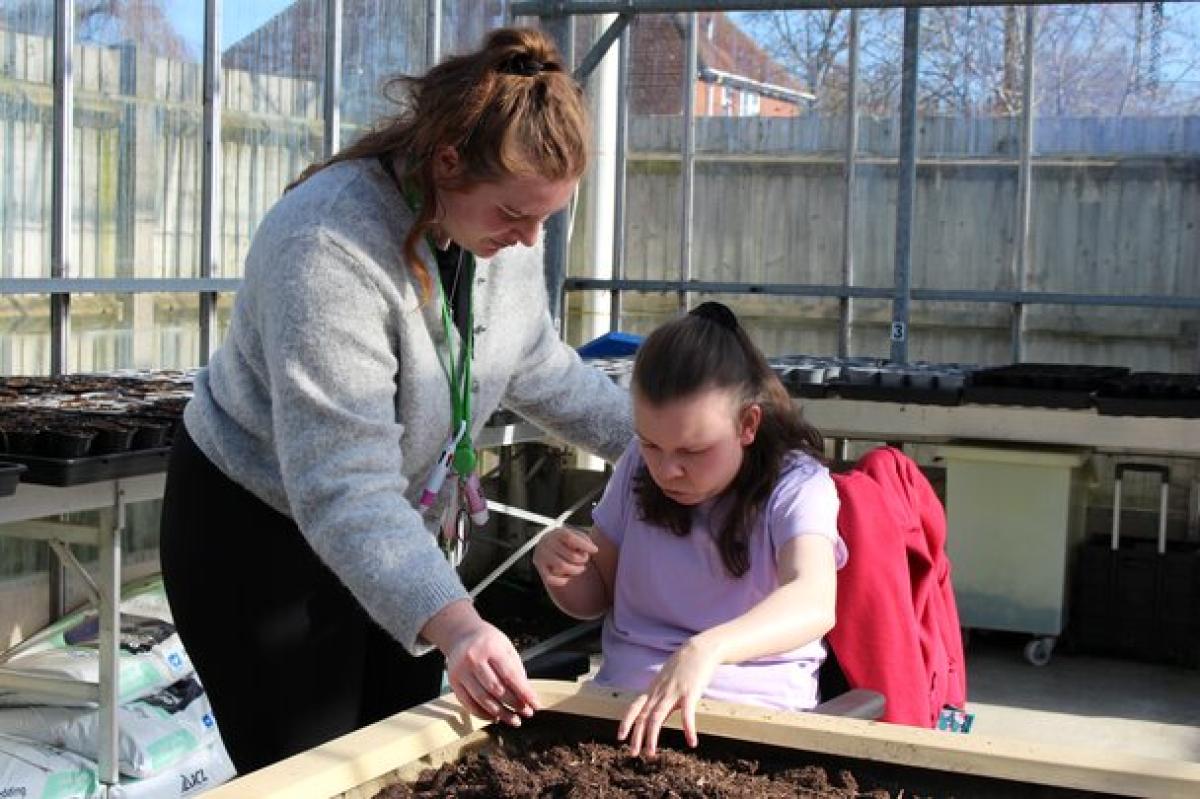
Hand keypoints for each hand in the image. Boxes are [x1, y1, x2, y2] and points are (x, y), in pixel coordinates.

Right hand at [422, 601, 539, 725]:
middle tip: (527, 713)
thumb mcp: (506, 647)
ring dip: (501, 713)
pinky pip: (468, 704)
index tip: (536, 705)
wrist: (461, 634)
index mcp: (491, 647)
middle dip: (514, 704)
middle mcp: (473, 659)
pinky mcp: (453, 682)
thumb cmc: (489, 641)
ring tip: (514, 720)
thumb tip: (526, 697)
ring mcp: (460, 671)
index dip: (524, 693)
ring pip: (482, 699)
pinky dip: (483, 714)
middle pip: (496, 689)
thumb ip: (516, 670)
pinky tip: (496, 717)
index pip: (510, 675)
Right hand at [532, 527, 597, 587]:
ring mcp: (541, 555)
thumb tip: (593, 549)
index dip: (585, 545)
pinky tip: (568, 577)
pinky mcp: (539, 567)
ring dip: (576, 570)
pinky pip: (551, 579)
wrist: (547, 545)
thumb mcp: (575, 534)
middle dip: (582, 560)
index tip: (595, 550)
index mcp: (557, 532)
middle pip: (571, 556)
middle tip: (584, 559)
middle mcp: (547, 542)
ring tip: (580, 568)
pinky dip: (562, 580)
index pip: (571, 538)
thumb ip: (584, 540)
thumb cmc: (565, 541)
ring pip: (563, 567)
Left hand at [617, 636, 721, 756]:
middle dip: (637, 736)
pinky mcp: (690, 692)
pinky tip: (692, 742)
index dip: (626, 722)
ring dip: (652, 737)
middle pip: (644, 716)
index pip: (635, 707)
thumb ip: (661, 696)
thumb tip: (656, 712)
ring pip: (657, 717)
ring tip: (651, 753)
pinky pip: (687, 714)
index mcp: (654, 690)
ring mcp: (673, 692)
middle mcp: (660, 692)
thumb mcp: (667, 680)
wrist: (699, 649)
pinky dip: (688, 729)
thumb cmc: (684, 665)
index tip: (620, 737)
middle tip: (633, 753)